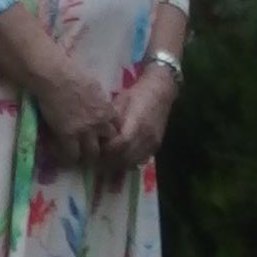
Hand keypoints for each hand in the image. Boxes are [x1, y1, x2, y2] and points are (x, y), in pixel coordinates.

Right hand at [31, 48, 117, 167]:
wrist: (56, 77)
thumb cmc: (74, 75)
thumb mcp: (96, 88)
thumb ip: (101, 103)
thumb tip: (102, 108)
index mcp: (107, 109)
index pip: (118, 128)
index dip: (111, 133)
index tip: (105, 136)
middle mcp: (99, 123)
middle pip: (108, 143)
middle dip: (103, 147)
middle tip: (95, 149)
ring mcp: (84, 131)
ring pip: (92, 153)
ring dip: (87, 155)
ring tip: (81, 157)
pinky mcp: (67, 135)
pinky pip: (72, 154)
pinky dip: (70, 158)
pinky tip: (66, 157)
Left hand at [98, 63, 178, 179]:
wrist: (161, 91)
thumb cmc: (137, 94)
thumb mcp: (120, 103)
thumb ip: (110, 122)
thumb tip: (95, 137)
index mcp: (138, 123)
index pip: (121, 145)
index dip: (107, 150)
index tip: (95, 148)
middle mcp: (147, 137)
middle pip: (126, 158)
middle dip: (109, 161)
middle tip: (95, 160)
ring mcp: (153, 144)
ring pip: (132, 163)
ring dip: (117, 165)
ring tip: (104, 162)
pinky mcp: (155, 147)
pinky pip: (139, 162)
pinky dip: (127, 164)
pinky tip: (118, 161)